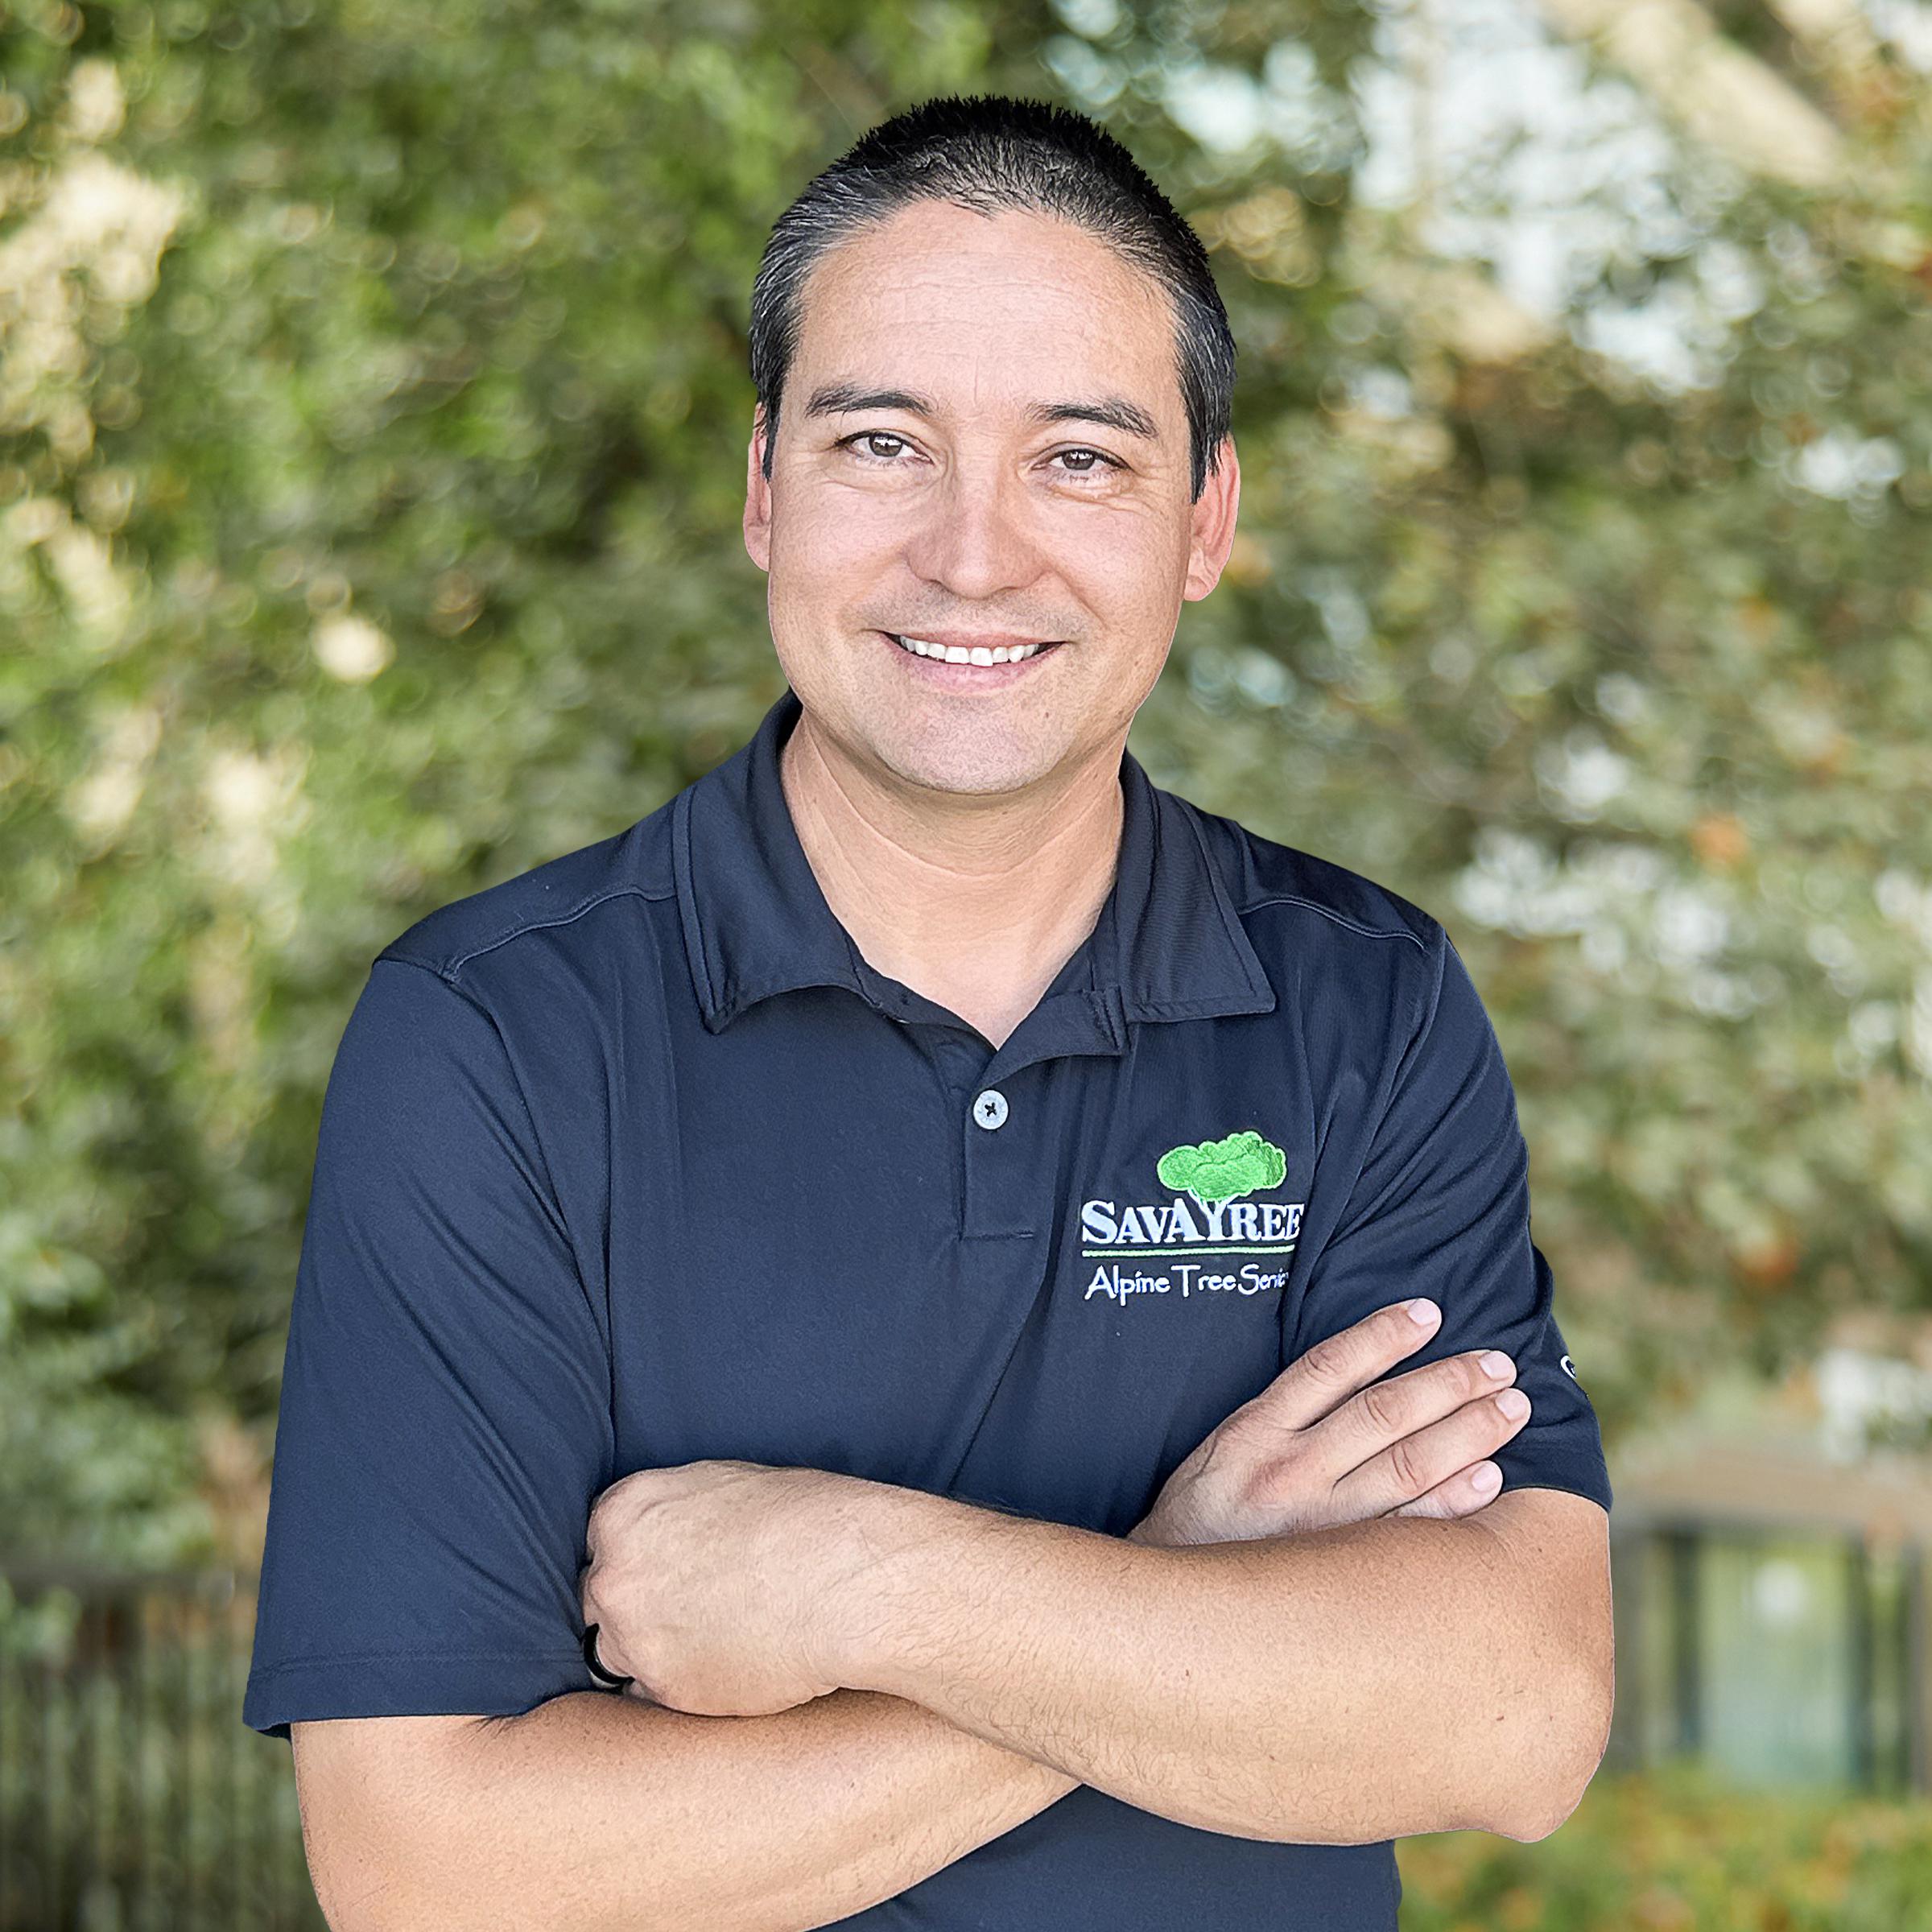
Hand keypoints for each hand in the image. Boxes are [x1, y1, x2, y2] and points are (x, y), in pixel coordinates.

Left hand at [578, 1459, 901, 1717]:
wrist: (847, 1578)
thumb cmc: (806, 1520)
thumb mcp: (727, 1485)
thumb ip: (677, 1513)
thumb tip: (673, 1535)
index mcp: (625, 1511)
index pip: (599, 1545)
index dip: (634, 1562)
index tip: (662, 1575)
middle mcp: (615, 1574)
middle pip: (597, 1602)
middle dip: (633, 1609)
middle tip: (686, 1612)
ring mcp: (634, 1637)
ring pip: (616, 1655)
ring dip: (652, 1653)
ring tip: (710, 1643)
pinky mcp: (667, 1692)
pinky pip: (653, 1697)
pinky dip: (682, 1688)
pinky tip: (729, 1668)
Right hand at [1129, 1299, 1528, 1546]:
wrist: (1168, 1613)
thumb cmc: (1200, 1525)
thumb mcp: (1219, 1454)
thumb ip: (1278, 1421)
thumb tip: (1356, 1380)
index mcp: (1253, 1432)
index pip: (1329, 1366)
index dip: (1383, 1335)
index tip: (1430, 1312)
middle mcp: (1288, 1471)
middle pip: (1383, 1412)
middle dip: (1449, 1382)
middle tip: (1500, 1365)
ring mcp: (1317, 1525)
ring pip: (1406, 1465)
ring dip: (1467, 1431)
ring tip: (1510, 1408)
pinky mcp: (1338, 1574)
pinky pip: (1409, 1532)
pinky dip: (1453, 1502)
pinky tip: (1489, 1479)